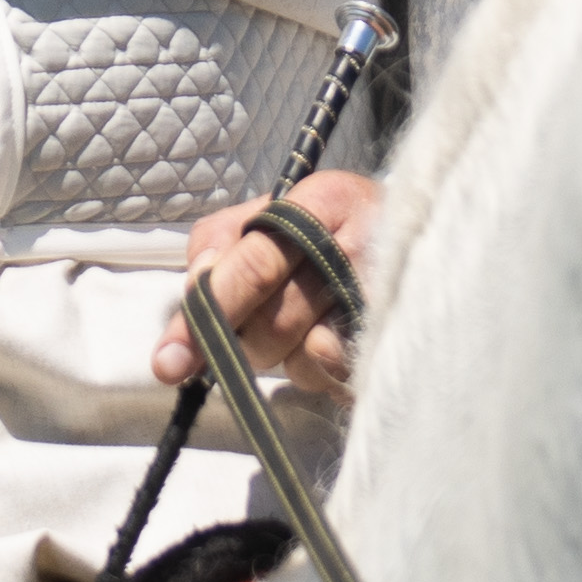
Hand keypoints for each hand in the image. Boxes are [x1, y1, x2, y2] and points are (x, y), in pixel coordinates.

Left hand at [156, 170, 380, 402]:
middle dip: (245, 338)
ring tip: (304, 319)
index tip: (169, 362)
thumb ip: (218, 242)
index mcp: (324, 202)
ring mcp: (387, 301)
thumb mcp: (270, 212)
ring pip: (301, 360)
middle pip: (272, 325)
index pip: (256, 266)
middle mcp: (362, 248)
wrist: (413, 236)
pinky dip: (317, 370)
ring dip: (284, 354)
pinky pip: (333, 379)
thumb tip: (195, 292)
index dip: (210, 313)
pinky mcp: (396, 345)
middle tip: (253, 320)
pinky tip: (330, 339)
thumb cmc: (323, 226)